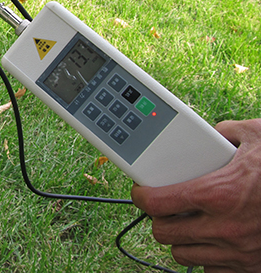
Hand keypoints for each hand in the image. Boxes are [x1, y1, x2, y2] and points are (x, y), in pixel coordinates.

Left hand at [131, 118, 260, 271]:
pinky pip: (214, 271)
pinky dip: (209, 259)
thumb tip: (210, 132)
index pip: (156, 203)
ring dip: (181, 240)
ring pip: (184, 256)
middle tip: (165, 205)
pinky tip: (214, 241)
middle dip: (160, 218)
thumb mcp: (258, 137)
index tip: (141, 190)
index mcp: (218, 194)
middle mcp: (225, 228)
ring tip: (187, 222)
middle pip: (165, 234)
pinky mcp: (253, 268)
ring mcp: (239, 253)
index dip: (141, 196)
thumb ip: (225, 132)